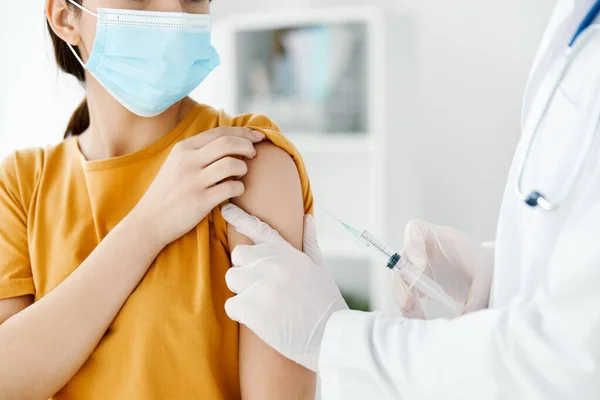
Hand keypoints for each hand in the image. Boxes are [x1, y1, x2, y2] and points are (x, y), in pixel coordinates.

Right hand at [131, 127, 264, 248]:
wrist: (149, 221)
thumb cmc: (168, 192)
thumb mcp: (177, 164)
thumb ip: (199, 152)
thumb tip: (232, 141)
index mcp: (183, 149)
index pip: (220, 132)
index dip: (243, 132)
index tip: (258, 136)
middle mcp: (188, 161)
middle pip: (228, 143)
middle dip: (248, 146)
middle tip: (254, 154)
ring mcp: (194, 181)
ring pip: (232, 164)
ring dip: (244, 168)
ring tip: (240, 174)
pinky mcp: (200, 201)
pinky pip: (231, 188)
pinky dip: (239, 187)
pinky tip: (235, 190)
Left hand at [222, 204, 347, 372]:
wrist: (331, 334)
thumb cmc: (327, 303)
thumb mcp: (321, 268)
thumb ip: (310, 242)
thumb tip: (307, 218)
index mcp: (288, 253)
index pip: (260, 229)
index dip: (240, 218)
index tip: (226, 209)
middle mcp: (273, 264)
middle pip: (238, 256)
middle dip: (245, 270)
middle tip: (261, 287)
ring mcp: (262, 285)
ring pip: (231, 279)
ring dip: (242, 292)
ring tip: (263, 305)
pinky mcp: (253, 308)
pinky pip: (230, 305)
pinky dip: (241, 314)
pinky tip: (260, 320)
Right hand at [395, 220, 493, 318]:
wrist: (487, 276)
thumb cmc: (485, 266)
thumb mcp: (487, 276)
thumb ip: (477, 295)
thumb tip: (465, 319)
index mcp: (439, 237)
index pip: (416, 229)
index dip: (412, 245)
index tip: (421, 265)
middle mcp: (424, 250)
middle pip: (402, 260)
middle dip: (402, 282)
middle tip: (408, 302)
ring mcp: (418, 267)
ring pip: (401, 281)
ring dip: (405, 300)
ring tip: (417, 317)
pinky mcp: (419, 284)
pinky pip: (408, 295)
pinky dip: (411, 309)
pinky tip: (420, 320)